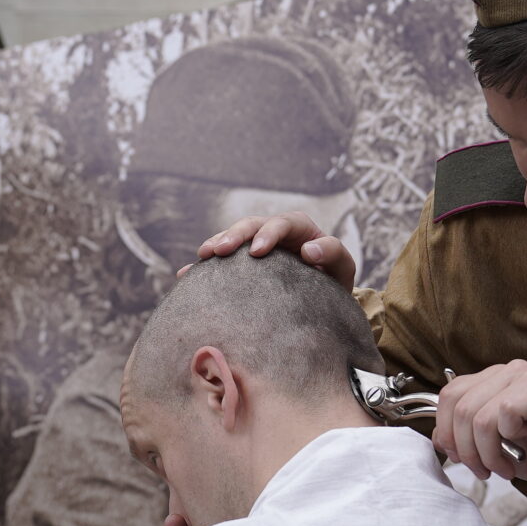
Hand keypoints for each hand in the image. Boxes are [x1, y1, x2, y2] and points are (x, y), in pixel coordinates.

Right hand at [191, 212, 356, 286]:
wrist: (324, 302)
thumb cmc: (334, 282)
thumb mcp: (342, 268)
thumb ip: (332, 254)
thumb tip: (308, 250)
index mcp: (299, 229)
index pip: (283, 223)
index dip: (269, 234)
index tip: (257, 252)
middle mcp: (275, 233)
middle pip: (252, 226)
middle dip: (234, 235)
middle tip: (218, 250)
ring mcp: (256, 247)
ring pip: (233, 238)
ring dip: (216, 244)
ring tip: (202, 257)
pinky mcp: (243, 265)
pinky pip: (221, 262)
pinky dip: (203, 267)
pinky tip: (185, 276)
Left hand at [433, 360, 526, 492]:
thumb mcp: (490, 446)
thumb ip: (462, 436)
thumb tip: (438, 437)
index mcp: (492, 379)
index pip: (449, 395)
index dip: (447, 431)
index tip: (462, 458)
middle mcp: (509, 371)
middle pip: (459, 406)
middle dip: (464, 448)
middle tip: (483, 469)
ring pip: (478, 415)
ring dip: (486, 452)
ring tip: (503, 468)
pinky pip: (505, 412)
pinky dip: (507, 439)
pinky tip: (522, 448)